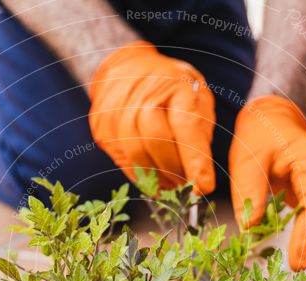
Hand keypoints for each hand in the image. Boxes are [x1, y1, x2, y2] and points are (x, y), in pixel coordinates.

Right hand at [89, 41, 215, 193]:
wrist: (128, 68)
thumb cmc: (171, 88)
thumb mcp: (196, 97)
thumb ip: (200, 132)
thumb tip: (201, 176)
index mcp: (174, 83)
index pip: (186, 126)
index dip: (195, 160)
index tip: (204, 187)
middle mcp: (141, 93)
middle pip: (157, 141)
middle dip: (174, 170)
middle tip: (186, 186)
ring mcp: (116, 110)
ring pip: (137, 155)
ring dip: (157, 178)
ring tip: (171, 185)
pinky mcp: (102, 127)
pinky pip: (122, 160)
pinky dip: (140, 176)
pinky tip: (153, 179)